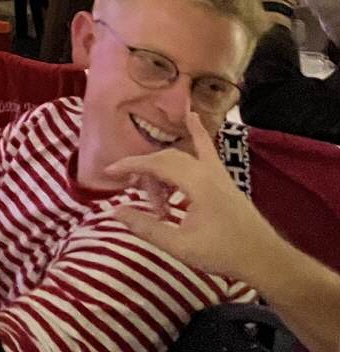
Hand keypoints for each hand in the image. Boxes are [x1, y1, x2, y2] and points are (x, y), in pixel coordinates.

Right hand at [108, 111, 278, 285]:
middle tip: (134, 194)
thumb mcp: (180, 246)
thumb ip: (147, 228)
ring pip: (181, 156)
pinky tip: (191, 115)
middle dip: (145, 172)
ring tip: (157, 198)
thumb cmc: (223, 253)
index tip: (109, 172)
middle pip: (166, 159)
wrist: (265, 259)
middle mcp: (206, 170)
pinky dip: (196, 132)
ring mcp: (217, 172)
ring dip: (162, 169)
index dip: (129, 166)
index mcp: (196, 182)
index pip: (154, 164)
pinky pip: (206, 148)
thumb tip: (115, 211)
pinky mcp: (223, 178)